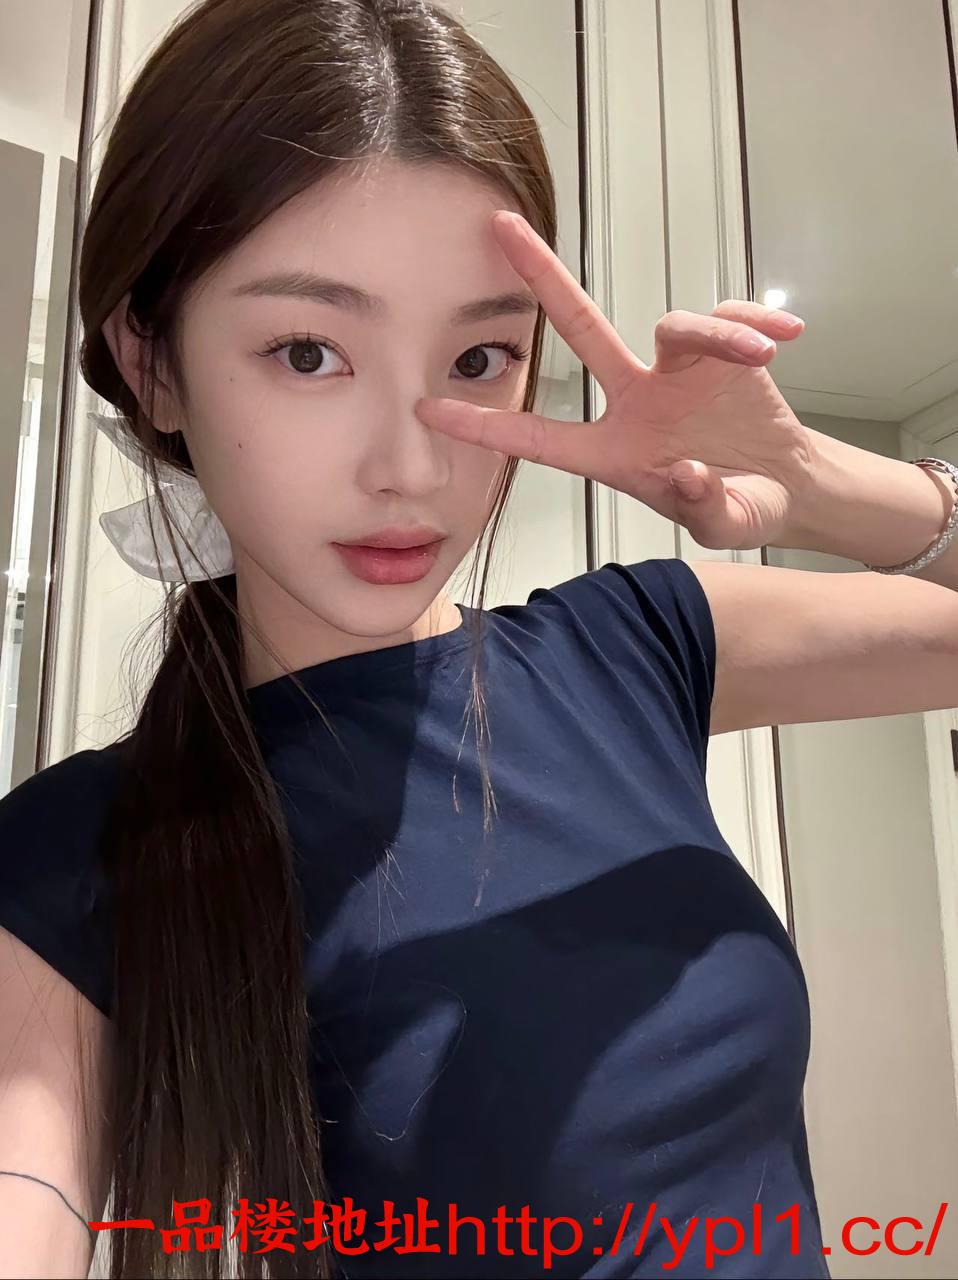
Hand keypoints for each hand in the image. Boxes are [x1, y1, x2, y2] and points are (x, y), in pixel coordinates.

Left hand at [414, 210, 815, 550]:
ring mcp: (675, 371)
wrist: (788, 482)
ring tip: (758, 357)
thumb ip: (705, 507)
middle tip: (502, 227)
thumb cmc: (743, 506)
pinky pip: (730, 319)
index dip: (485, 425)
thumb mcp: (728, 524)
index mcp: (615, 454)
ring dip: (718, 335)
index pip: (538, 437)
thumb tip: (686, 472)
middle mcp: (634, 402)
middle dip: (542, 277)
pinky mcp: (721, 349)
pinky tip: (786, 339)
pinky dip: (755, 324)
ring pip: (674, 324)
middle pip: (580, 327)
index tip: (426, 409)